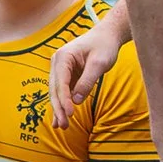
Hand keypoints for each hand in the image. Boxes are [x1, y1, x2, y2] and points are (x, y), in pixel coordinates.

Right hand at [49, 12, 127, 129]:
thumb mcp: (99, 64)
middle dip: (59, 108)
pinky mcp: (67, 75)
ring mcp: (60, 69)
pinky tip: (61, 118)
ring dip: (59, 109)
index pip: (61, 82)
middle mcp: (57, 62)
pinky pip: (63, 92)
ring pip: (57, 92)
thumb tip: (76, 101)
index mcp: (63, 57)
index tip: (70, 113)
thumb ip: (87, 82)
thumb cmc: (104, 46)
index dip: (64, 99)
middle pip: (55, 89)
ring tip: (61, 126)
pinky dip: (63, 104)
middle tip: (64, 125)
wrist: (107, 36)